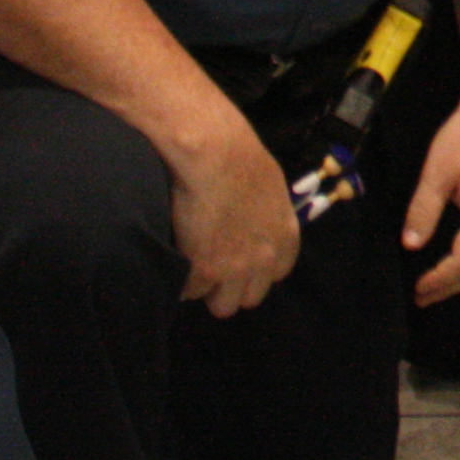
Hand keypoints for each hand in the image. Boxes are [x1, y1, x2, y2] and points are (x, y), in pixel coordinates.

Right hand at [169, 108, 303, 317]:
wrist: (213, 155)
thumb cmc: (239, 157)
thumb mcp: (269, 187)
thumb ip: (265, 216)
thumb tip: (252, 224)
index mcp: (285, 237)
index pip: (276, 273)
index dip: (255, 269)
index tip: (239, 260)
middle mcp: (265, 259)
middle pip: (250, 297)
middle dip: (231, 287)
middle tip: (211, 268)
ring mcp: (235, 269)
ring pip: (222, 304)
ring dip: (206, 290)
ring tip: (190, 267)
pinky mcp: (204, 272)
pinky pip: (190, 292)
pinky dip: (180, 281)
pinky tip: (174, 260)